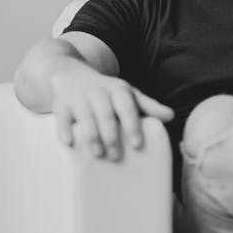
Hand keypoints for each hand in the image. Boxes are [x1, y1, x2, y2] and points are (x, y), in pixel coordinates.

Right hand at [50, 64, 172, 160]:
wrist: (72, 74)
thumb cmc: (107, 91)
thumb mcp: (129, 94)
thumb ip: (149, 106)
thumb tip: (171, 116)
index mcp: (118, 90)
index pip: (127, 108)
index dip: (132, 125)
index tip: (137, 145)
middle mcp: (99, 92)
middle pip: (106, 115)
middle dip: (112, 136)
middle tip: (116, 158)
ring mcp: (79, 98)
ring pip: (86, 118)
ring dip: (92, 136)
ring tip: (98, 154)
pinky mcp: (61, 104)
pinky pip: (62, 118)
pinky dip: (65, 130)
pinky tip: (69, 144)